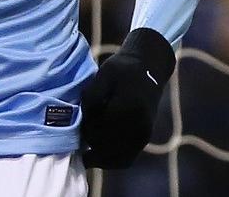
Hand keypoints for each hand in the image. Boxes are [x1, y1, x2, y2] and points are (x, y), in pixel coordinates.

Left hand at [79, 27, 174, 168]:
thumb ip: (92, 98)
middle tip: (81, 133)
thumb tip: (84, 121)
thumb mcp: (103, 75)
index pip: (98, 130)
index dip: (85, 128)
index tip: (79, 120)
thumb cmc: (123, 69)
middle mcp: (138, 126)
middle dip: (90, 142)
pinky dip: (111, 161)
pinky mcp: (144, 138)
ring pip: (117, 159)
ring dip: (100, 158)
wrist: (149, 67)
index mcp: (127, 108)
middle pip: (106, 147)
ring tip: (86, 151)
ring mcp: (143, 135)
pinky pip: (127, 159)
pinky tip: (98, 155)